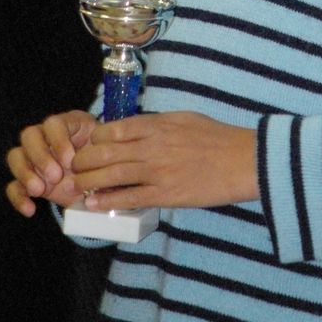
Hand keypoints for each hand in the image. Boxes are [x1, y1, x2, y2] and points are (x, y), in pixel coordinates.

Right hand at [6, 111, 97, 216]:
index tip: (70, 160)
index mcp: (68, 125)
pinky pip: (13, 186)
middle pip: (29, 135)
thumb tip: (97, 166)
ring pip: (15, 155)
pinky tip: (31, 209)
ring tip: (40, 191)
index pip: (53, 123)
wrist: (102, 181)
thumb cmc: (106, 161)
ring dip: (25, 173)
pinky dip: (18, 197)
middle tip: (56, 176)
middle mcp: (46, 137)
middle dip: (40, 156)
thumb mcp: (107, 154)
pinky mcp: (28, 181)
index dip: (58, 141)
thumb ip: (103, 156)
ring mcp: (34, 159)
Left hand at [71, 112, 258, 212]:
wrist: (243, 160)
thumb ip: (158, 124)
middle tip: (78, 166)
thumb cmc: (217, 137)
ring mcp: (158, 171)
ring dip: (90, 181)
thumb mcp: (185, 118)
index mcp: (158, 124)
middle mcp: (153, 146)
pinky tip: (94, 203)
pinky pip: (129, 198)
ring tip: (80, 185)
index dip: (95, 138)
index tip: (92, 144)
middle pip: (104, 151)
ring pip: (111, 175)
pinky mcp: (166, 194)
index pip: (112, 129)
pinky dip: (107, 201)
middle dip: (85, 160)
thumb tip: (135, 129)